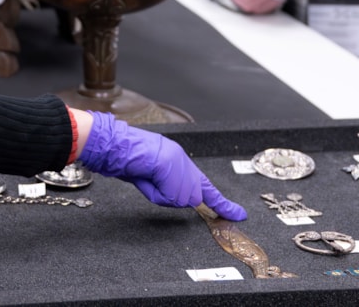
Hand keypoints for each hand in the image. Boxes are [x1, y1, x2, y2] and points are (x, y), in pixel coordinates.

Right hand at [79, 112, 246, 218]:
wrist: (118, 144)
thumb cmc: (127, 159)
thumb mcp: (151, 176)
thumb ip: (168, 186)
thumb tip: (177, 198)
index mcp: (179, 161)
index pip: (205, 186)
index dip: (223, 203)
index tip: (240, 214)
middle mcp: (185, 162)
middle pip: (188, 197)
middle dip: (168, 196)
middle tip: (149, 180)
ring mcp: (182, 166)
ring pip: (179, 200)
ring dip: (160, 195)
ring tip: (144, 177)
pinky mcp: (176, 171)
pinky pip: (171, 197)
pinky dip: (157, 193)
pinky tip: (147, 177)